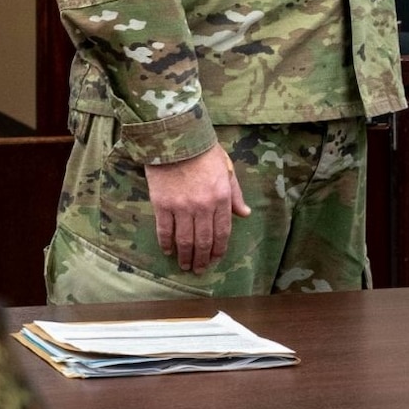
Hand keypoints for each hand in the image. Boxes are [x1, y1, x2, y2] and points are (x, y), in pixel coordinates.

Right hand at [145, 143, 250, 273]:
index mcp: (222, 197)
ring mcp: (182, 207)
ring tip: (184, 265)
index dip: (219, 249)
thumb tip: (245, 214)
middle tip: (199, 269)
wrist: (176, 138)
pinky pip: (164, 230)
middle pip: (203, 241)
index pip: (222, 232)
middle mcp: (203, 206)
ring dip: (185, 256)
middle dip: (202, 258)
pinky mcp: (162, 204)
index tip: (215, 260)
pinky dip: (166, 243)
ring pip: (185, 240)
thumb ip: (235, 194)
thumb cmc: (204, 152)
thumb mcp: (227, 169)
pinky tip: (168, 251)